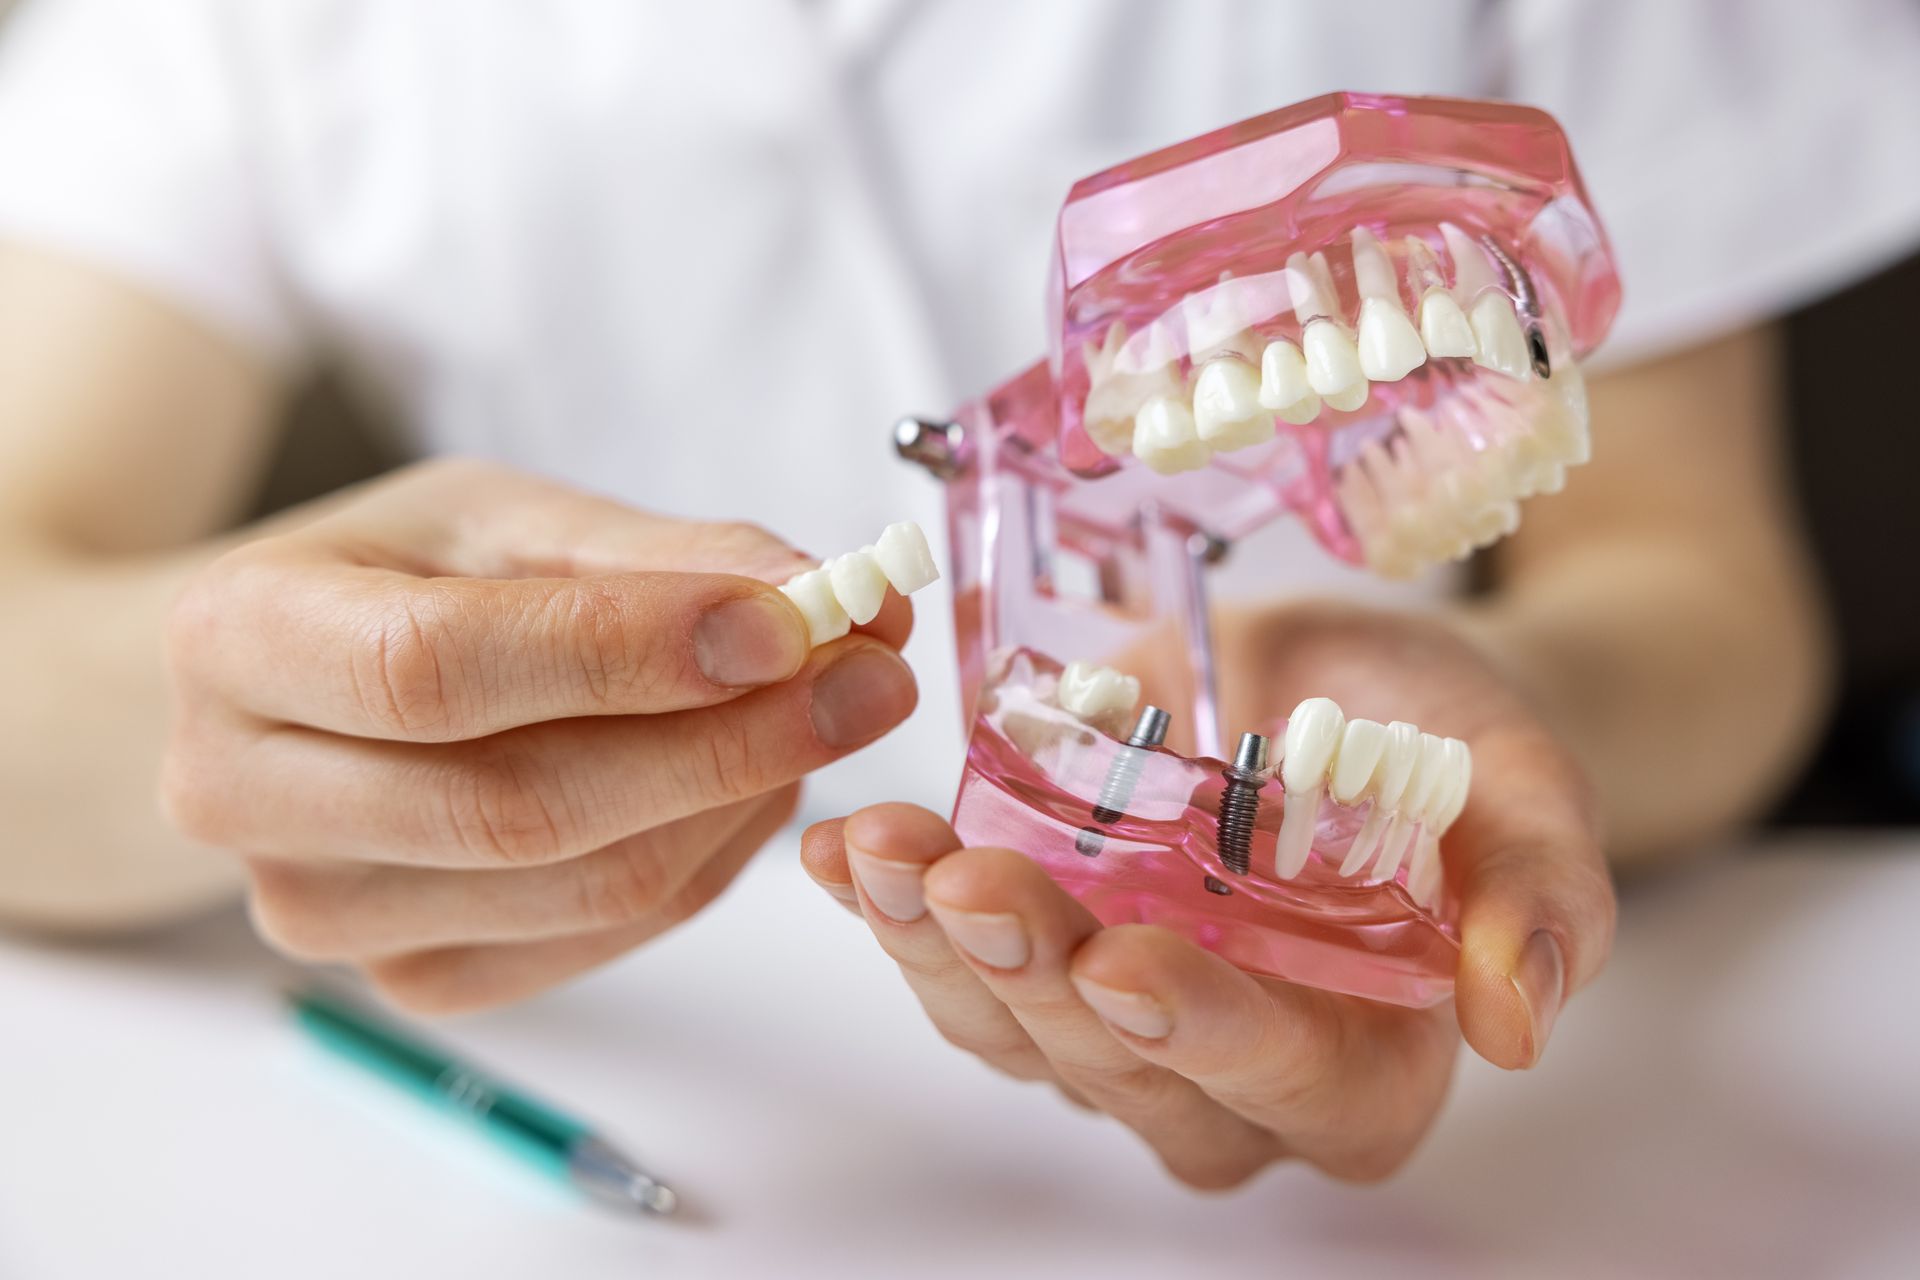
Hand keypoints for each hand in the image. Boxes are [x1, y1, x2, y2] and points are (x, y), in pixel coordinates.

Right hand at [161, 459, 917, 1010]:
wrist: (306, 687)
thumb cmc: (405, 579)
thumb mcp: (511, 520)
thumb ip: (662, 557)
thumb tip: (827, 596)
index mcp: (240, 639)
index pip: (437, 667)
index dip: (628, 651)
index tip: (792, 620)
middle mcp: (245, 797)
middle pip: (521, 805)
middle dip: (732, 741)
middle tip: (877, 676)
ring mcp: (323, 914)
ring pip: (585, 885)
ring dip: (742, 799)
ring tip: (825, 710)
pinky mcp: (410, 980)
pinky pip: (604, 937)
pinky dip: (710, 856)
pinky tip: (751, 781)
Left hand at [801, 601, 1612, 1185]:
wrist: (1354, 685)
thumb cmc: (1452, 743)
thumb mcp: (1523, 785)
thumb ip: (1543, 894)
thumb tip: (1520, 1022)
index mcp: (1366, 1065)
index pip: (1290, 1082)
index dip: (1206, 1034)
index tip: (1126, 962)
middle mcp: (1231, 1077)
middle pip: (1121, 1068)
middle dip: (1035, 976)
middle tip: (969, 881)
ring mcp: (1120, 1027)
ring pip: (1014, 1028)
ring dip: (934, 945)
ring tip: (884, 851)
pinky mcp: (1041, 961)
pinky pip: (954, 959)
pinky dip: (892, 904)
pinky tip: (847, 848)